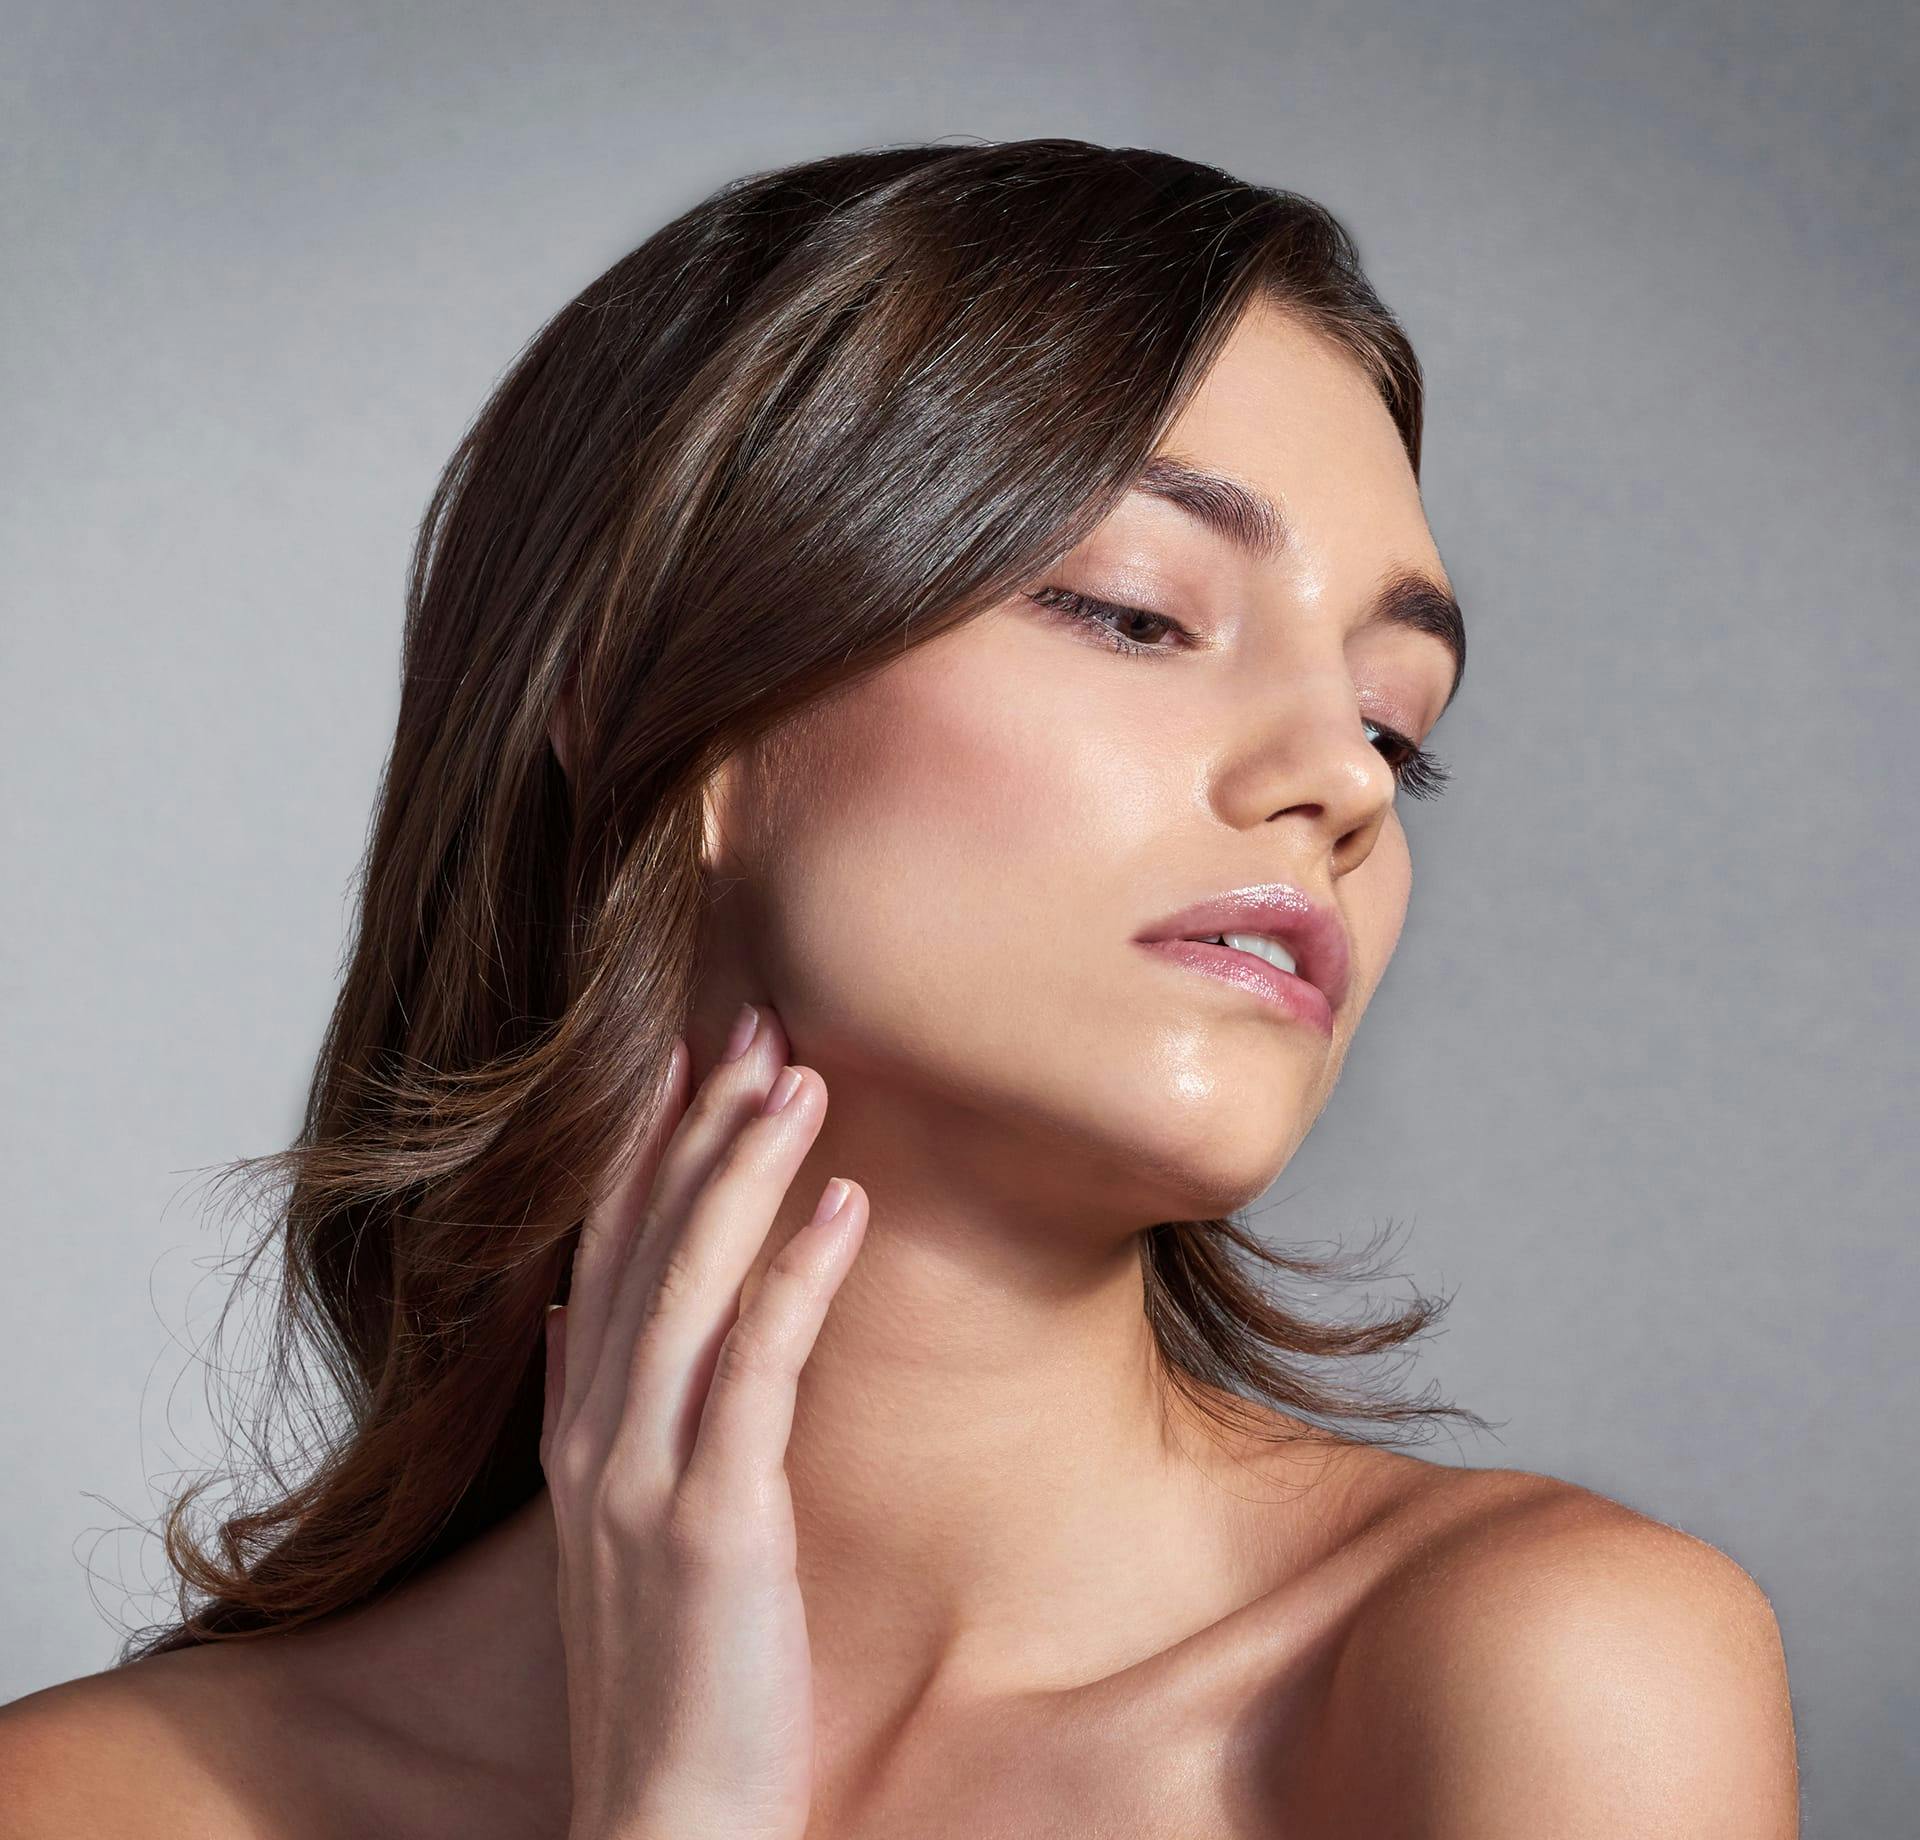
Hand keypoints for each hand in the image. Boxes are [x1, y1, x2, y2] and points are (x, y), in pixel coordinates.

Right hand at [540, 1002, 867, 1839]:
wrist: (664, 1811)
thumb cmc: (661, 1661)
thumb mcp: (608, 1524)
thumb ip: (585, 1412)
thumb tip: (570, 1321)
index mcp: (578, 1423)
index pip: (602, 1247)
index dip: (643, 1143)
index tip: (686, 1050)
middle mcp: (595, 1431)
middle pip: (643, 1240)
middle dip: (701, 1122)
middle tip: (760, 1018)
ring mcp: (646, 1473)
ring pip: (689, 1281)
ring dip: (745, 1168)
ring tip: (802, 1077)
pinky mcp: (715, 1519)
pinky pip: (756, 1367)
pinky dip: (798, 1274)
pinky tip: (845, 1201)